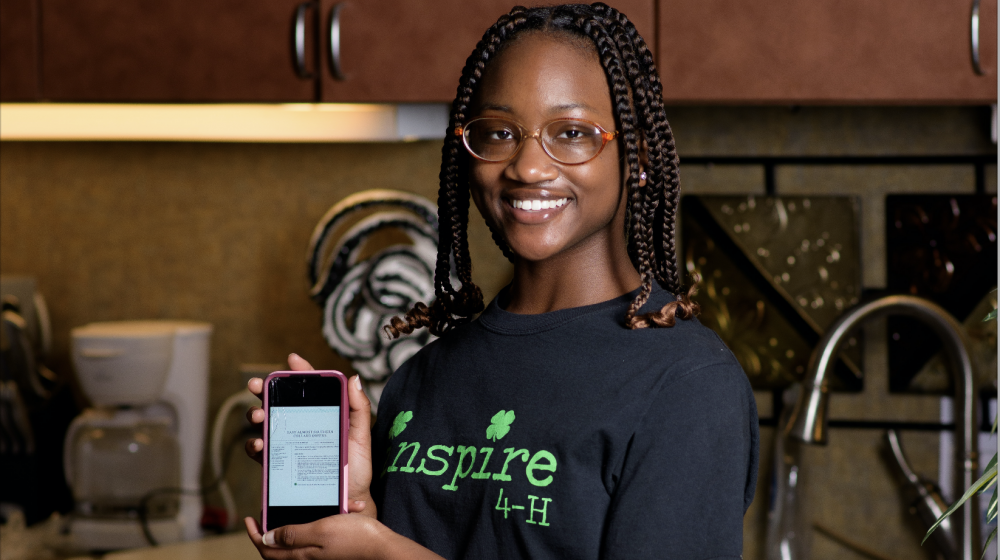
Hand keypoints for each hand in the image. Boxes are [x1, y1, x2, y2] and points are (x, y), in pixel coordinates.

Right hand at [245, 354, 376, 517]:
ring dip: (256, 415)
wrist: (348, 500)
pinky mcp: (280, 464)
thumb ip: (358, 408)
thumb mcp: (361, 436)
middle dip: (263, 391)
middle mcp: (301, 426)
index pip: (309, 389)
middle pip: (278, 402)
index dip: (299, 372)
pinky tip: (260, 445)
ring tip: (259, 417)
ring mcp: (288, 444)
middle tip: (257, 386)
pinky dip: (255, 446)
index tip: (291, 360)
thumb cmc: (356, 468)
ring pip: (265, 424)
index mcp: (320, 415)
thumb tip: (353, 378)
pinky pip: (262, 452)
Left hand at [245, 514, 384, 559]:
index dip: (254, 535)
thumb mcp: (319, 531)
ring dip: (292, 526)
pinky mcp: (331, 548)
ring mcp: (319, 554)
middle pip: (277, 550)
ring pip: (296, 542)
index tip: (249, 520)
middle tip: (264, 516)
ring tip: (290, 510)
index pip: (267, 549)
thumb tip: (267, 539)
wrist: (382, 548)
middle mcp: (307, 557)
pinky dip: (315, 523)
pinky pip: (314, 537)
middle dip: (268, 533)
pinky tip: (324, 511)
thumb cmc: (354, 538)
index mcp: (301, 554)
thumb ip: (293, 535)